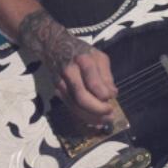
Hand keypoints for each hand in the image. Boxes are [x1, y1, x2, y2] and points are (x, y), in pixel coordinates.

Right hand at [19, 9, 117, 127]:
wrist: (55, 47)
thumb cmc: (81, 52)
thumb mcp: (99, 57)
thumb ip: (106, 76)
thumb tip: (112, 95)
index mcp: (83, 60)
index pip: (93, 83)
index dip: (104, 95)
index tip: (112, 98)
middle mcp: (69, 72)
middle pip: (82, 98)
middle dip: (98, 110)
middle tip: (111, 115)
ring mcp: (60, 83)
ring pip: (75, 106)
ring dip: (92, 117)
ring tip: (106, 120)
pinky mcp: (57, 92)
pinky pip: (71, 108)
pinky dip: (83, 117)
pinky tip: (95, 120)